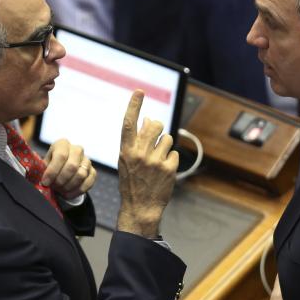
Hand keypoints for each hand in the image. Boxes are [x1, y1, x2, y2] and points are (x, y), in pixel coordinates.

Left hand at [42, 139, 95, 198]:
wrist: (61, 169)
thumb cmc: (50, 166)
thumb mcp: (43, 164)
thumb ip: (43, 170)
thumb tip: (43, 182)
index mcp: (63, 144)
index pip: (61, 156)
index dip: (53, 171)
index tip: (45, 182)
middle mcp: (77, 149)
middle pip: (72, 166)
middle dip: (61, 180)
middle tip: (54, 187)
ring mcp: (86, 160)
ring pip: (81, 175)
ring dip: (69, 186)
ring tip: (60, 190)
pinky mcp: (92, 171)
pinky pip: (88, 182)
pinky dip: (77, 191)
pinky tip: (68, 194)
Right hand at [116, 90, 178, 237]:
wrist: (140, 207)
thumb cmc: (132, 182)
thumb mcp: (127, 161)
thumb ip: (136, 141)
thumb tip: (148, 120)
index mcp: (126, 151)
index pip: (129, 123)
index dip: (134, 106)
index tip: (140, 91)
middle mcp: (140, 154)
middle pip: (154, 126)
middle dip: (156, 127)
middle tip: (155, 134)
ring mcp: (155, 161)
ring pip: (167, 138)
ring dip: (164, 145)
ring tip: (157, 159)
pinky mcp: (169, 168)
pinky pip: (174, 153)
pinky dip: (170, 159)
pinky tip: (163, 170)